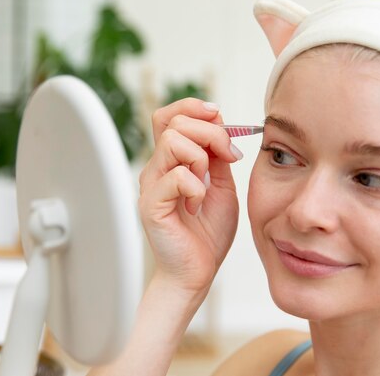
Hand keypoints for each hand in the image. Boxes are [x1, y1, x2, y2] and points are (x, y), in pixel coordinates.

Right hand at [138, 98, 240, 292]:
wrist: (198, 270)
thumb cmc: (208, 231)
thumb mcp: (222, 184)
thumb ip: (217, 155)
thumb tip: (219, 123)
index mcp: (173, 160)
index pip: (170, 115)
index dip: (195, 108)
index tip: (221, 120)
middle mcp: (157, 168)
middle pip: (173, 122)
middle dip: (210, 132)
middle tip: (227, 158)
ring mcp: (151, 185)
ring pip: (172, 141)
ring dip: (200, 158)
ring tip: (206, 185)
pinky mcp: (151, 204)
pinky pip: (176, 176)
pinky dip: (196, 187)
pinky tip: (197, 205)